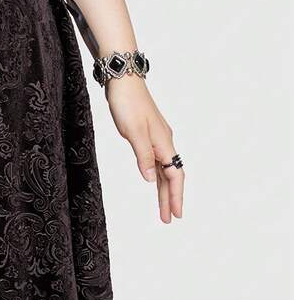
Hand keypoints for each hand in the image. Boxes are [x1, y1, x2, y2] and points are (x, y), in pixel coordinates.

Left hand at [107, 76, 184, 223]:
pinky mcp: (147, 136)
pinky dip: (157, 176)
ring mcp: (156, 139)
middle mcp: (164, 142)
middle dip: (170, 198)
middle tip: (170, 219)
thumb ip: (143, 157)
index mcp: (163, 143)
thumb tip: (149, 180)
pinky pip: (156, 162)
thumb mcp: (133, 132)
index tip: (176, 215)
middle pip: (171, 176)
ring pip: (163, 170)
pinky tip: (154, 182)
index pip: (174, 176)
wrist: (124, 80)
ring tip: (163, 209)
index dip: (175, 196)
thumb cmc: (127, 103)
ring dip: (163, 190)